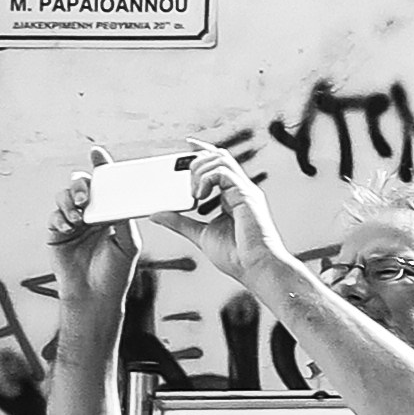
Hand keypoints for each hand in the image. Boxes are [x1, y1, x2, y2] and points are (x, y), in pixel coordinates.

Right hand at [48, 170, 143, 300]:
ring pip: (64, 197)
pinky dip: (60, 218)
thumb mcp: (128, 245)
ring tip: (78, 219)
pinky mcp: (57, 233)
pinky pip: (54, 216)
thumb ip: (123, 221)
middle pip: (82, 185)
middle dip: (81, 185)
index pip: (106, 184)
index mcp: (111, 212)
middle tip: (85, 197)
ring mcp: (73, 222)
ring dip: (69, 202)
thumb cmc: (115, 272)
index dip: (100, 166)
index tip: (96, 151)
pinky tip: (69, 228)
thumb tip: (120, 200)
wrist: (94, 296)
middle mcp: (91, 213)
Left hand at [174, 148, 289, 278]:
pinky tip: (199, 196)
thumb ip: (180, 222)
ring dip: (199, 170)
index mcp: (234, 197)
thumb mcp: (200, 234)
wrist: (257, 269)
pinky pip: (223, 172)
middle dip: (197, 158)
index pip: (220, 164)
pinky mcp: (246, 195)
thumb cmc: (237, 257)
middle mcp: (241, 190)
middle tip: (180, 172)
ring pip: (220, 159)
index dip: (204, 151)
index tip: (188, 145)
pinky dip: (206, 179)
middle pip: (220, 156)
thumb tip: (157, 214)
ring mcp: (245, 191)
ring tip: (192, 193)